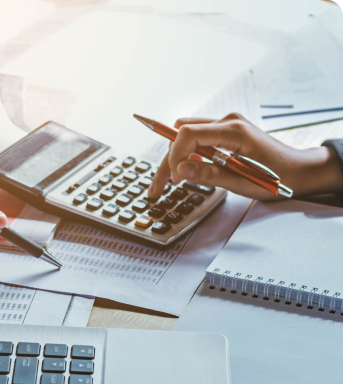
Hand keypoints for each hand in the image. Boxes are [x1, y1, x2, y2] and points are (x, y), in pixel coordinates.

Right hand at [148, 113, 342, 200]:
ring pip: (187, 136)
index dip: (174, 155)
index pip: (188, 133)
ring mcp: (227, 125)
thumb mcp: (242, 181)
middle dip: (168, 161)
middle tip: (158, 188)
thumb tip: (180, 170)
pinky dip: (189, 155)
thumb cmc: (276, 177)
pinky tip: (188, 172)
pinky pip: (199, 140)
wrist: (298, 171)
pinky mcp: (226, 133)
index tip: (173, 179)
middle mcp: (228, 122)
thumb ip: (210, 174)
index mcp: (233, 130)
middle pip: (183, 134)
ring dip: (176, 158)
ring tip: (171, 182)